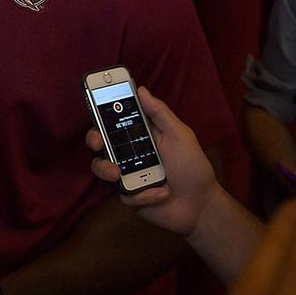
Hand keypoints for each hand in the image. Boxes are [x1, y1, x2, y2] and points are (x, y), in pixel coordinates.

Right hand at [86, 86, 223, 237]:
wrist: (201, 205)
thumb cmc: (192, 165)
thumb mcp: (180, 135)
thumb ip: (160, 113)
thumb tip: (141, 89)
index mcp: (142, 135)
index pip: (117, 119)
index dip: (103, 111)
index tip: (95, 104)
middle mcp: (130, 153)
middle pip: (102, 142)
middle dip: (94, 139)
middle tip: (98, 142)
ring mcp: (128, 175)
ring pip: (103, 168)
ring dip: (106, 170)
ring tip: (118, 174)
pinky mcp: (130, 196)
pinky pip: (124, 194)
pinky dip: (144, 194)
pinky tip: (162, 193)